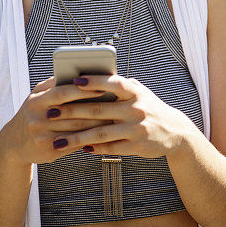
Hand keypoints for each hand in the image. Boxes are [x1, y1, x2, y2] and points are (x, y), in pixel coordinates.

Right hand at [0, 76, 112, 164]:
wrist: (14, 144)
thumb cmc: (34, 112)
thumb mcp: (38, 95)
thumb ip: (55, 84)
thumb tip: (82, 72)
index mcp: (36, 101)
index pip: (62, 93)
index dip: (83, 91)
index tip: (102, 88)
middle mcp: (37, 119)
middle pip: (72, 113)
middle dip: (96, 108)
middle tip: (116, 104)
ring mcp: (42, 137)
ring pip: (76, 130)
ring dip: (97, 124)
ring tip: (115, 117)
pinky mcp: (48, 152)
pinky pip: (74, 144)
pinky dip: (90, 138)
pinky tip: (104, 133)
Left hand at [45, 74, 199, 158]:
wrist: (175, 132)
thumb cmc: (150, 107)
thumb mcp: (140, 92)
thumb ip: (119, 86)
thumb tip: (91, 77)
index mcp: (136, 92)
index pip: (113, 83)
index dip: (94, 82)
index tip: (73, 80)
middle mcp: (136, 109)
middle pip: (99, 110)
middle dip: (71, 112)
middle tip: (50, 113)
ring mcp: (136, 129)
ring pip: (100, 133)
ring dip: (76, 138)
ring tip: (57, 141)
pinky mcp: (136, 146)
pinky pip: (110, 148)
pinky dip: (93, 149)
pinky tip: (78, 149)